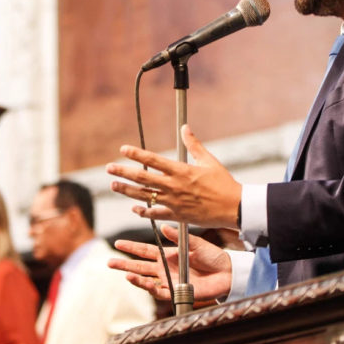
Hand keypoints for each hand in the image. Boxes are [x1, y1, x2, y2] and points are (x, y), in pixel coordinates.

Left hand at [107, 124, 240, 228]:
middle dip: (123, 172)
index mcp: (181, 170)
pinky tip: (134, 208)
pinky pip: (155, 213)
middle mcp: (174, 186)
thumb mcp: (209, 161)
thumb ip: (194, 145)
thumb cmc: (223, 183)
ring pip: (145, 196)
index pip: (153, 160)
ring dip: (127, 191)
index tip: (123, 150)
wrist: (234, 208)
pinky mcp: (177, 215)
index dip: (136, 154)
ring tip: (114, 186)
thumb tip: (185, 128)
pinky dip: (143, 211)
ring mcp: (174, 202)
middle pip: (143, 178)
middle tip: (109, 169)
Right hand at [107, 225, 233, 302]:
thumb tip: (162, 227)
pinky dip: (149, 288)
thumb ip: (178, 237)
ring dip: (134, 277)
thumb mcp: (195, 243)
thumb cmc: (214, 257)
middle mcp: (166, 268)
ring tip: (125, 273)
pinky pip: (160, 292)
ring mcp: (170, 280)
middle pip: (140, 266)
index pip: (145, 251)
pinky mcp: (177, 292)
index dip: (131, 248)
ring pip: (146, 280)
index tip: (118, 244)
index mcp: (168, 255)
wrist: (228, 273)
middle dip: (124, 264)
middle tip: (109, 262)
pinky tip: (142, 281)